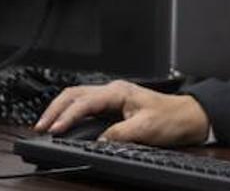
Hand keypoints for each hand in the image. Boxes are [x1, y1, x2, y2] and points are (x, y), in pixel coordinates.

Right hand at [34, 79, 210, 146]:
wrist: (189, 117)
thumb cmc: (171, 118)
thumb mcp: (145, 128)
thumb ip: (119, 134)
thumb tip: (98, 140)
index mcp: (119, 92)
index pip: (85, 101)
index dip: (67, 116)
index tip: (54, 130)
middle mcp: (114, 90)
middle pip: (75, 94)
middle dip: (54, 109)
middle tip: (39, 127)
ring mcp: (113, 97)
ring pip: (78, 97)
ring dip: (60, 109)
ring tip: (46, 125)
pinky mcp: (115, 105)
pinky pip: (86, 105)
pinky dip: (70, 112)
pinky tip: (65, 122)